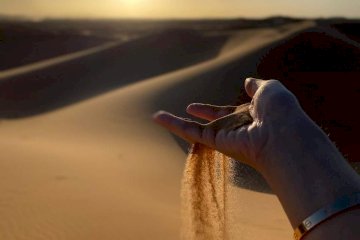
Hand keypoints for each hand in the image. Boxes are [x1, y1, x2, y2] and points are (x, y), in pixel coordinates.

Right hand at [153, 78, 304, 170]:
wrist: (284, 132)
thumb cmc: (281, 111)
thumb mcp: (270, 90)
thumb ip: (257, 86)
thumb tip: (248, 81)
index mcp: (250, 115)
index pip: (231, 110)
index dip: (220, 106)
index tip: (215, 100)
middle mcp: (236, 128)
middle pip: (215, 120)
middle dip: (204, 112)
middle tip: (190, 107)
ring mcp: (224, 136)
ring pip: (196, 129)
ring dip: (177, 122)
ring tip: (158, 117)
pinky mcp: (215, 143)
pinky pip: (190, 132)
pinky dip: (172, 124)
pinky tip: (158, 117)